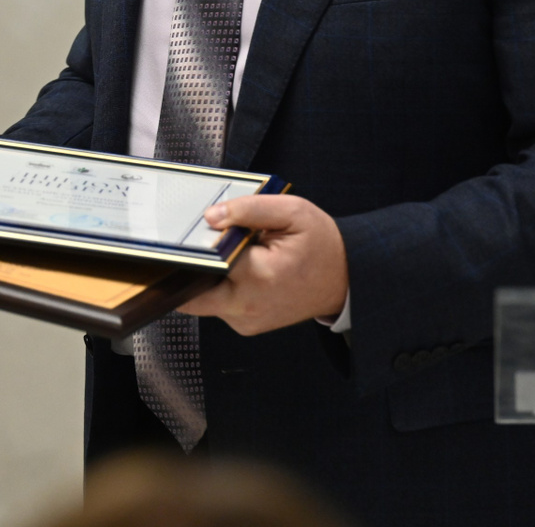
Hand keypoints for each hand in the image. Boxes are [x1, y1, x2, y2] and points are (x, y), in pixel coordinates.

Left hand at [177, 193, 346, 334]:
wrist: (345, 281)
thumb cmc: (321, 245)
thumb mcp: (293, 211)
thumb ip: (248, 208)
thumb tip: (211, 216)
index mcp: (260, 275)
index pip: (207, 259)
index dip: (197, 243)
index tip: (198, 231)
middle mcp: (249, 305)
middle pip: (191, 291)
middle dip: (189, 268)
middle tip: (202, 246)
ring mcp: (246, 321)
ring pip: (201, 299)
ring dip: (206, 277)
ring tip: (229, 257)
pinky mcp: (245, 326)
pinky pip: (217, 306)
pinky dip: (220, 288)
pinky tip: (238, 272)